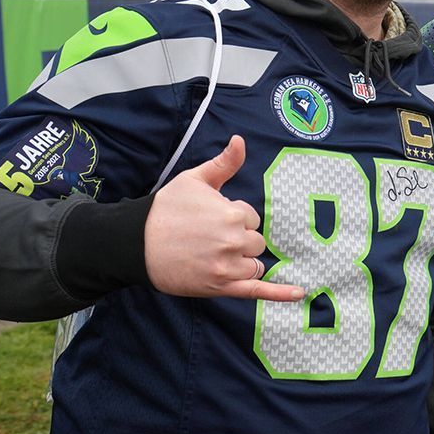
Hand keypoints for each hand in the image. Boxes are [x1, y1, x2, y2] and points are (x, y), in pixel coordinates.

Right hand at [145, 135, 303, 302]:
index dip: (233, 219)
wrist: (135, 243)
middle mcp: (234, 241)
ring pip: (254, 264)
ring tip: (212, 255)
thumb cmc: (165, 209)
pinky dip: (279, 293)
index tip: (210, 220)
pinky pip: (258, 290)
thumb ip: (223, 163)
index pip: (252, 219)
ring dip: (242, 261)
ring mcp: (228, 267)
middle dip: (238, 240)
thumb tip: (240, 140)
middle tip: (207, 238)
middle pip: (256, 242)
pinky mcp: (221, 287)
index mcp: (232, 214)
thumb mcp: (194, 179)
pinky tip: (298, 292)